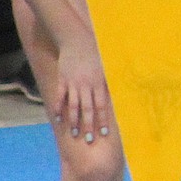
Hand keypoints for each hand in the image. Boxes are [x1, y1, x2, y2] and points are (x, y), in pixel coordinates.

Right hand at [54, 27, 111, 141]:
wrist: (76, 40)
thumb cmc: (95, 54)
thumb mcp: (106, 66)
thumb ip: (110, 81)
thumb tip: (121, 93)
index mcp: (99, 83)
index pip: (102, 105)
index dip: (103, 119)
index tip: (104, 133)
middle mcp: (86, 85)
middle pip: (88, 109)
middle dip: (89, 125)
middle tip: (89, 139)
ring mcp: (73, 83)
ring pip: (73, 106)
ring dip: (74, 121)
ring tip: (74, 134)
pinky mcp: (62, 80)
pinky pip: (60, 97)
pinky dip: (59, 108)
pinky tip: (58, 118)